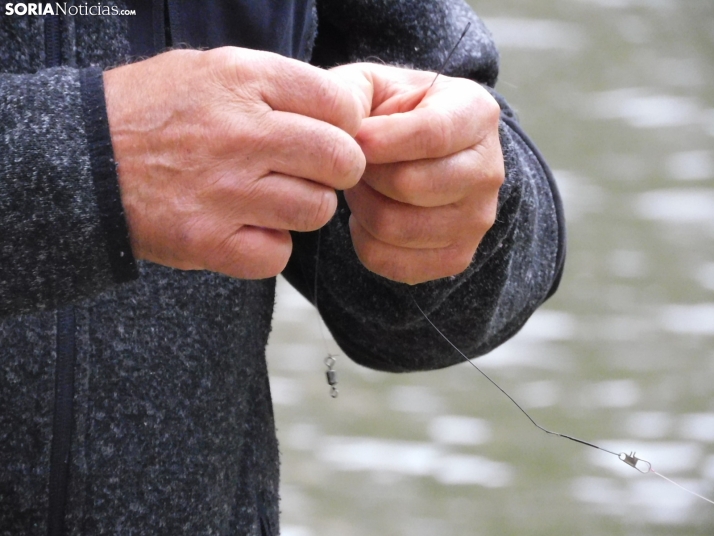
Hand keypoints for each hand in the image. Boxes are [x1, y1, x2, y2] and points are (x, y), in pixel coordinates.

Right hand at [104, 48, 365, 278]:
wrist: (82, 160)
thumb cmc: (155, 112)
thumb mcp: (212, 69)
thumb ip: (277, 85)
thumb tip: (342, 111)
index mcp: (243, 80)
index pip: (340, 105)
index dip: (344, 124)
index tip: (328, 133)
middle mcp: (239, 134)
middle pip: (341, 161)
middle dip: (337, 169)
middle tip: (313, 171)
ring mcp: (224, 191)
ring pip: (316, 210)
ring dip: (303, 209)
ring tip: (271, 199)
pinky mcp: (206, 241)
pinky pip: (278, 255)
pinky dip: (269, 247)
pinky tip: (246, 229)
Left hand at [332, 64, 503, 283]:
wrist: (421, 153)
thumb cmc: (392, 113)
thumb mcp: (373, 83)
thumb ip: (351, 92)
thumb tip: (343, 133)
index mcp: (477, 114)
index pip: (433, 134)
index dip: (383, 140)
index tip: (353, 139)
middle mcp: (488, 171)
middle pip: (409, 185)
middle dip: (366, 173)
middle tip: (355, 163)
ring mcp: (477, 220)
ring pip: (395, 227)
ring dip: (363, 206)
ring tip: (363, 186)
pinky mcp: (458, 257)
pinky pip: (392, 262)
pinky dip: (365, 241)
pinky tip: (370, 215)